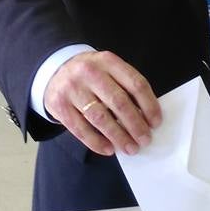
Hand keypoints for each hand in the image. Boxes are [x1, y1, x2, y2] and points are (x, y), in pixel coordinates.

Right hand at [44, 51, 160, 156]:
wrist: (54, 70)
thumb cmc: (90, 75)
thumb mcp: (108, 70)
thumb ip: (125, 87)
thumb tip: (145, 118)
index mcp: (108, 61)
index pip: (135, 84)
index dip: (149, 105)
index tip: (156, 123)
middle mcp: (89, 72)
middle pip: (119, 102)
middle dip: (135, 125)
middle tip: (145, 140)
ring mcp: (72, 88)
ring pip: (100, 117)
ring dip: (118, 136)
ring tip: (130, 148)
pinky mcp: (59, 105)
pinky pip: (80, 129)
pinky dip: (97, 142)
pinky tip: (109, 149)